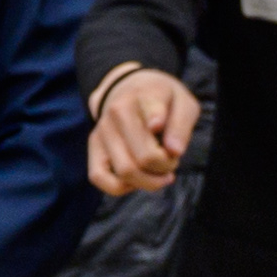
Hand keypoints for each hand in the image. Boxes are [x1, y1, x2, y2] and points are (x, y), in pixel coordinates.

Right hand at [87, 63, 201, 196]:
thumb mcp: (183, 103)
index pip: (153, 115)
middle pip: (145, 158)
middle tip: (172, 159)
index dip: (159, 123)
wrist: (130, 89)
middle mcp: (116, 112)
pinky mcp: (93, 147)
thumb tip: (173, 151)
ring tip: (158, 170)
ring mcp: (102, 131)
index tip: (161, 130)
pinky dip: (122, 187)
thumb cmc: (162, 101)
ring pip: (125, 172)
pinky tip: (137, 180)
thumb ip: (181, 124)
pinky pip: (99, 177)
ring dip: (149, 181)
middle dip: (166, 167)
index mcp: (143, 97)